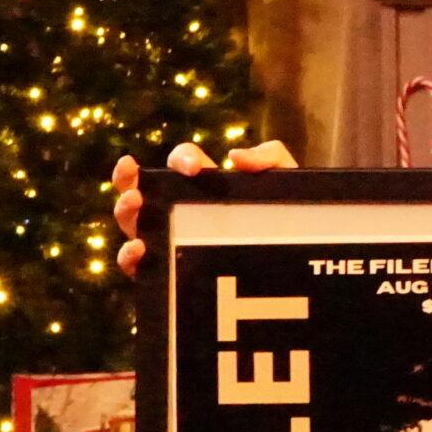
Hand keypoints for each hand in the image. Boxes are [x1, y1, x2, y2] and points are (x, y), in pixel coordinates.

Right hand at [112, 139, 298, 276]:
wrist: (305, 271)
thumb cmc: (291, 221)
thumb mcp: (289, 183)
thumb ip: (271, 158)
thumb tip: (234, 157)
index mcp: (208, 185)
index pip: (182, 162)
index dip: (181, 158)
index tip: (191, 168)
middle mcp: (182, 211)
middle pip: (143, 191)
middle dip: (130, 183)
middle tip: (138, 187)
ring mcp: (173, 241)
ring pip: (135, 226)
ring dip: (126, 214)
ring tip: (135, 207)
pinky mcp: (172, 274)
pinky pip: (140, 268)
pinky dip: (130, 258)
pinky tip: (139, 251)